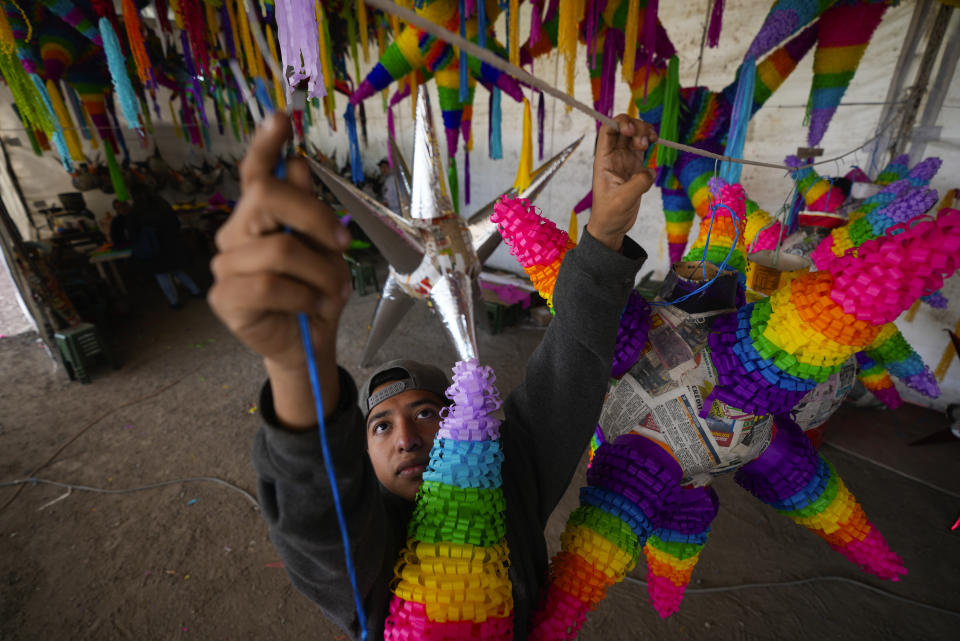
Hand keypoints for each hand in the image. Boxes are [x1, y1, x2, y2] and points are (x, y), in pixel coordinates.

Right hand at [208, 113, 351, 425]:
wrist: (307, 344)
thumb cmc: (316, 292)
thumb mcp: (324, 250)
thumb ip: (309, 212)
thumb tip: (296, 165)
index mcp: (259, 216)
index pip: (257, 173)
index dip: (266, 145)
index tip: (281, 118)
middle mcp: (235, 234)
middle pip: (267, 198)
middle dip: (315, 218)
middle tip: (343, 246)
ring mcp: (225, 266)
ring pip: (280, 251)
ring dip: (320, 273)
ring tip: (332, 292)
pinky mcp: (225, 298)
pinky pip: (273, 287)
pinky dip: (305, 298)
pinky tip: (312, 308)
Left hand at [588, 114, 657, 250]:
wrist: (612, 227)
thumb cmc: (610, 214)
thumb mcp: (623, 200)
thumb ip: (637, 184)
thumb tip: (650, 171)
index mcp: (603, 160)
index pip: (608, 131)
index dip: (619, 124)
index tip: (631, 132)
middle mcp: (613, 156)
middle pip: (623, 128)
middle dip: (636, 127)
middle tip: (644, 143)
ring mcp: (624, 160)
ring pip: (634, 135)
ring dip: (644, 132)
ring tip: (651, 142)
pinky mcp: (635, 167)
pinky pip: (643, 146)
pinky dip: (650, 141)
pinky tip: (655, 143)